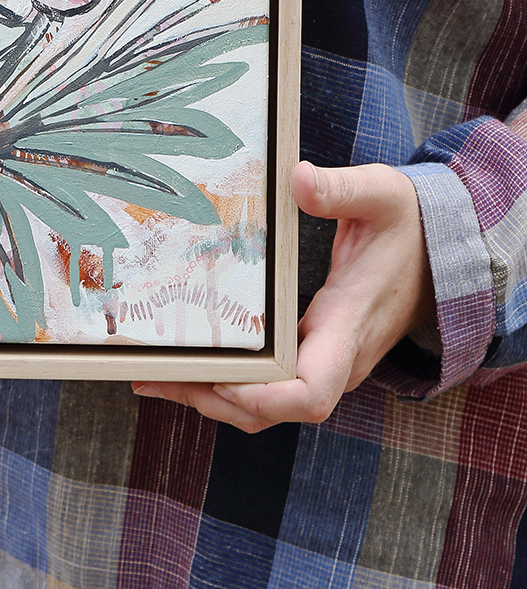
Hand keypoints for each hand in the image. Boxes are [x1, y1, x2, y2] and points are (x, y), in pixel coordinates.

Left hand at [132, 160, 434, 431]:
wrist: (439, 255)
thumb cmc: (409, 227)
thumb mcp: (382, 196)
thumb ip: (342, 189)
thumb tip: (299, 179)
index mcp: (349, 327)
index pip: (311, 392)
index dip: (263, 397)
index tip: (219, 375)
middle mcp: (335, 358)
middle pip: (271, 409)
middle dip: (212, 397)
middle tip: (151, 375)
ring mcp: (323, 361)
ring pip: (263, 407)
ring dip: (208, 397)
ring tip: (149, 377)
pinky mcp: (311, 354)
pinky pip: (265, 388)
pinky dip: (223, 384)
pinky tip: (181, 367)